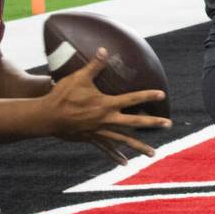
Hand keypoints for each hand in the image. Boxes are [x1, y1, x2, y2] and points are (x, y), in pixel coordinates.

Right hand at [42, 48, 171, 163]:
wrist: (46, 117)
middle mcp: (106, 119)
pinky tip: (125, 164)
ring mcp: (100, 131)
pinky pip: (107, 149)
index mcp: (106, 104)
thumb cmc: (62, 95)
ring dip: (139, 146)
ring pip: (124, 140)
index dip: (147, 95)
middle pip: (135, 123)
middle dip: (153, 123)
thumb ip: (94, 65)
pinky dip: (116, 156)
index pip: (132, 99)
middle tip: (168, 124)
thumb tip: (104, 49)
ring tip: (153, 153)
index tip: (162, 94)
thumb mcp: (79, 77)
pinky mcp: (91, 139)